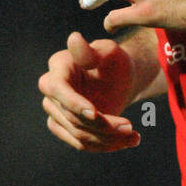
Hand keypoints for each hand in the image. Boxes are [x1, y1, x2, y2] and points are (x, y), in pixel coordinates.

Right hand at [39, 32, 140, 151]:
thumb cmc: (113, 61)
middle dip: (103, 126)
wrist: (118, 78)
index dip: (75, 104)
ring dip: (108, 139)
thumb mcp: (108, 52)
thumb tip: (74, 38)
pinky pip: (82, 144)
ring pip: (78, 135)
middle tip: (130, 127)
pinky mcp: (65, 127)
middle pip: (72, 117)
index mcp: (58, 66)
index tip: (96, 114)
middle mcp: (51, 90)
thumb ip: (90, 51)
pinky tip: (128, 141)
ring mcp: (55, 110)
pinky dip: (106, 146)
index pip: (59, 90)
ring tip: (134, 136)